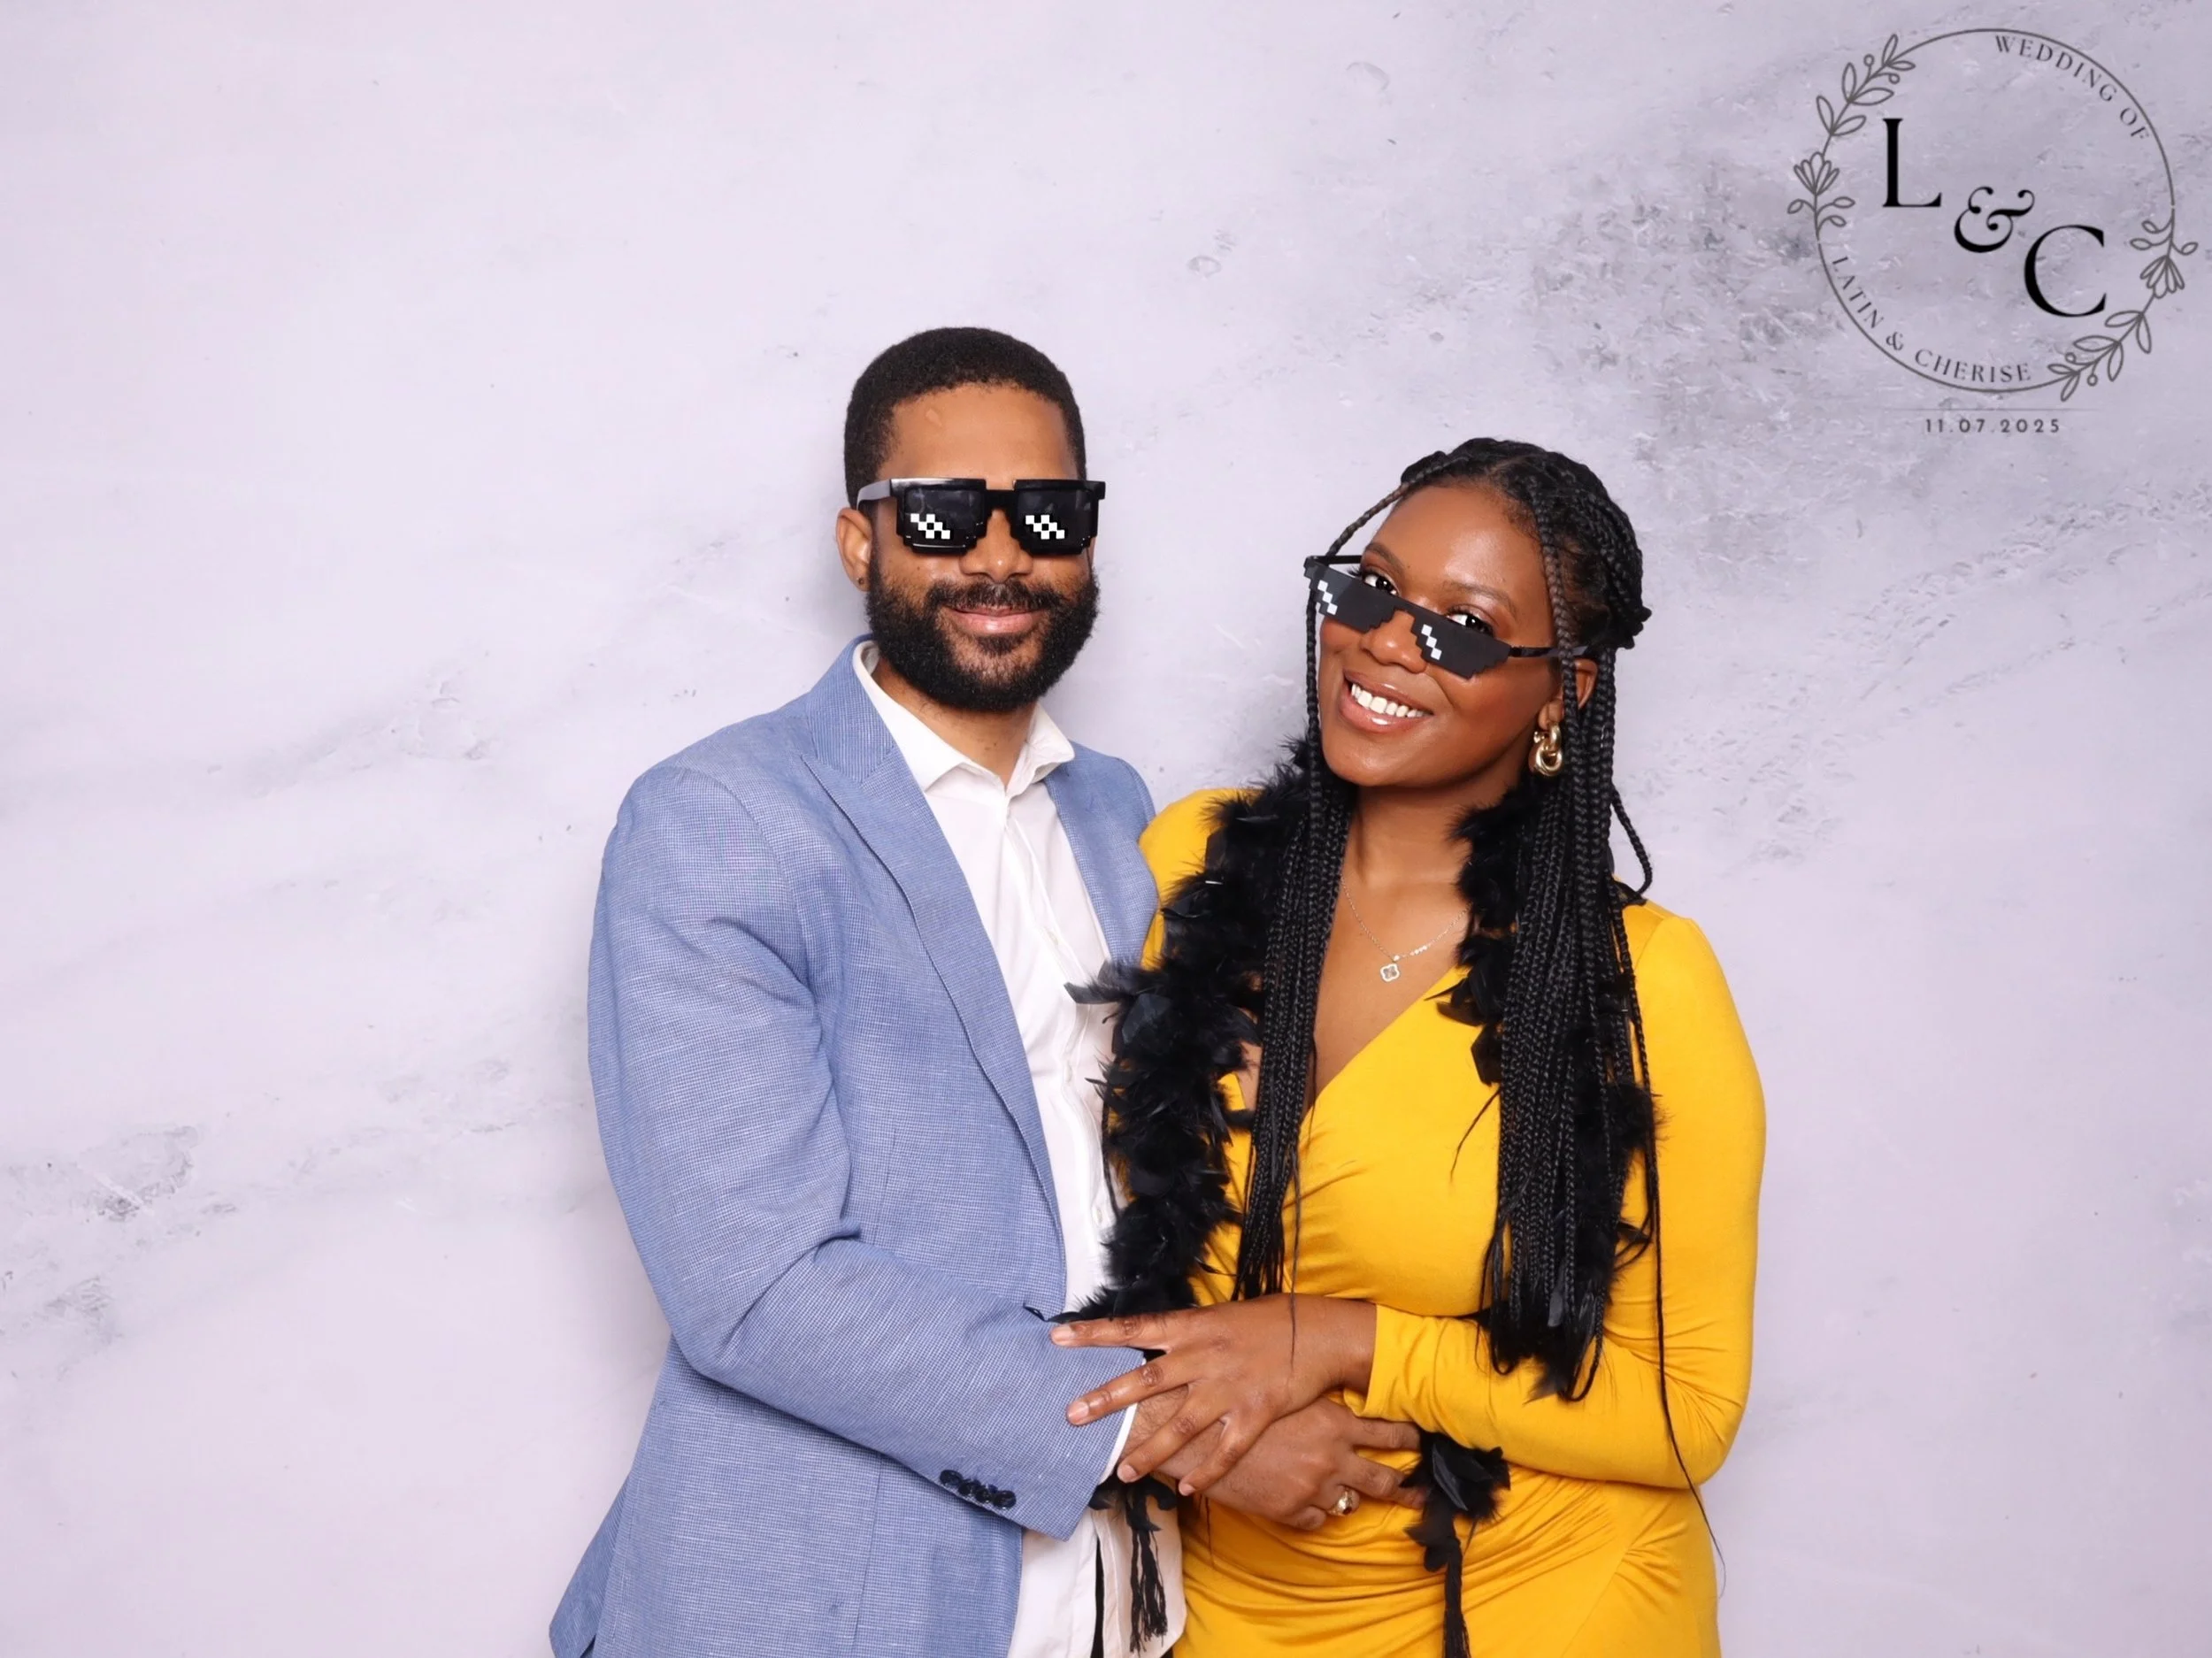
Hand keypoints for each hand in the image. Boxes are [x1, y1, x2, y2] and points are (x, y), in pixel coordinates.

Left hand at [1054, 1296, 1377, 1494]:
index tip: (1058, 1339)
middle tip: (1072, 1414)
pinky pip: (1224, 1450)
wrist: (1318, 1332)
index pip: (1134, 1328)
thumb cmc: (1267, 1321)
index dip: (1095, 1334)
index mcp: (1192, 1327)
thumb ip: (1186, 1333)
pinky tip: (1184, 1490)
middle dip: (1107, 1399)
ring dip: (1151, 1450)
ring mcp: (1228, 1387)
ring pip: (1180, 1424)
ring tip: (1122, 1470)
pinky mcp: (1254, 1413)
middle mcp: (1204, 1356)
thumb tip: (1151, 1340)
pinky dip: (1205, 1472)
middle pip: (1146, 1380)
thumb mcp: (1220, 1317)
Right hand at [1163, 1400, 1419, 1530]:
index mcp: (1334, 1423)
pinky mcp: (1291, 1511)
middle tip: (1419, 1491)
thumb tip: (1339, 1399)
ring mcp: (1313, 1488)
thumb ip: (1319, 1400)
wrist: (1200, 1434)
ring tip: (1358, 1498)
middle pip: (1384, 1479)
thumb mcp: (1289, 1393)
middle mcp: (1331, 1458)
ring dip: (1353, 1498)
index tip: (1419, 1442)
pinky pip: (1319, 1520)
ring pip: (1351, 1503)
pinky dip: (1318, 1512)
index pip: (1390, 1433)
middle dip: (1405, 1487)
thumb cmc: (1240, 1403)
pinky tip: (1312, 1503)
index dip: (1409, 1439)